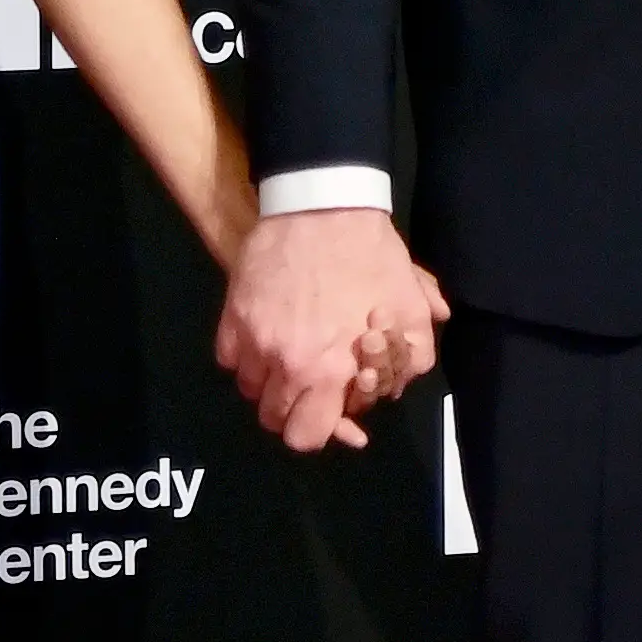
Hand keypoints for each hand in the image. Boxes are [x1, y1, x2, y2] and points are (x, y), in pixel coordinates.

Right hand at [215, 210, 449, 456]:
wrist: (322, 205)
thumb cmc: (371, 258)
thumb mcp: (412, 310)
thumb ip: (410, 360)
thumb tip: (388, 389)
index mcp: (328, 370)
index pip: (308, 436)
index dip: (324, 431)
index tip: (335, 412)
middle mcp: (283, 364)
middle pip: (273, 420)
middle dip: (296, 410)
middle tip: (315, 386)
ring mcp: (251, 340)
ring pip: (250, 390)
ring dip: (271, 383)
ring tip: (292, 358)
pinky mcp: (231, 316)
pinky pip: (229, 358)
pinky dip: (246, 357)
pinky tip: (267, 339)